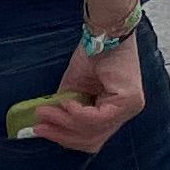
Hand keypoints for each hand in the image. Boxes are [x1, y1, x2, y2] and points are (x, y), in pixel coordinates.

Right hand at [23, 34, 143, 155]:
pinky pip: (98, 118)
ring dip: (64, 122)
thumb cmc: (92, 52)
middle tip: (38, 127)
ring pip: (93, 131)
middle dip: (62, 135)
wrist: (105, 29)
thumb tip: (44, 126)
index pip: (91, 137)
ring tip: (45, 112)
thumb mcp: (73, 87)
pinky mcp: (129, 101)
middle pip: (92, 140)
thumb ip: (65, 108)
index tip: (40, 130)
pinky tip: (66, 104)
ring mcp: (130, 108)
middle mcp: (125, 112)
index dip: (64, 137)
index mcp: (114, 110)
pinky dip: (78, 114)